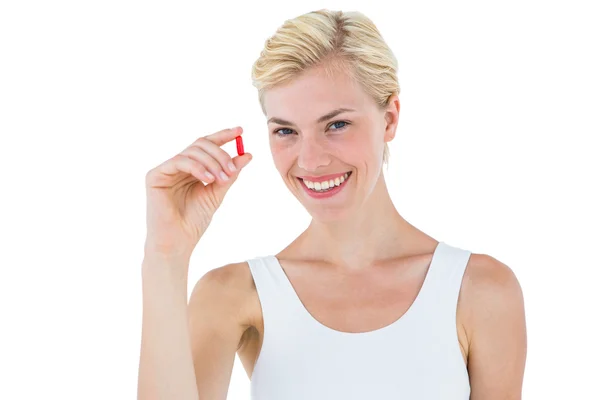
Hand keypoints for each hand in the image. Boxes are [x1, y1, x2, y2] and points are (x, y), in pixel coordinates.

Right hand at [144, 127, 251, 257]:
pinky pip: (179, 161)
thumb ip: (230, 174)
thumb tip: (247, 154)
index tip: (241, 131)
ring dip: (212, 162)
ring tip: (222, 178)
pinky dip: (197, 167)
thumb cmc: (194, 221)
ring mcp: (165, 169)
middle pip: (201, 144)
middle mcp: (178, 166)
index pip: (207, 145)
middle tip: (233, 168)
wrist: (178, 242)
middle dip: (221, 154)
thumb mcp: (217, 193)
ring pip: (192, 151)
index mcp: (192, 169)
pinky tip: (208, 179)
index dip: (223, 135)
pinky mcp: (155, 175)